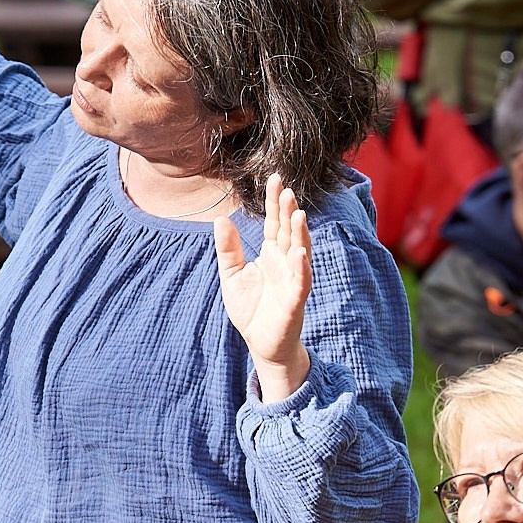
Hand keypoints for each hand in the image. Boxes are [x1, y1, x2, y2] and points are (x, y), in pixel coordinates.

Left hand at [214, 173, 312, 401]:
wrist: (262, 343)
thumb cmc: (250, 309)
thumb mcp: (232, 275)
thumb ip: (228, 249)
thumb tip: (221, 219)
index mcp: (272, 254)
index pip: (274, 223)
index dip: (274, 202)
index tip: (274, 179)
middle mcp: (286, 263)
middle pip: (288, 231)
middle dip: (288, 211)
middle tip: (286, 188)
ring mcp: (293, 280)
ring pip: (299, 252)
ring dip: (300, 233)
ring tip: (297, 213)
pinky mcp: (295, 301)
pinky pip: (300, 282)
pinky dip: (301, 268)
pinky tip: (299, 253)